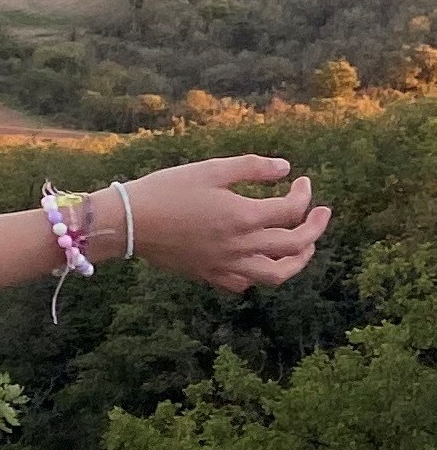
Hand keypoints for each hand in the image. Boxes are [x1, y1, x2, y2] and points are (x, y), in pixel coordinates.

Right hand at [118, 155, 331, 291]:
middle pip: (296, 244)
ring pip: (277, 273)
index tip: (300, 181)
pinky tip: (258, 260)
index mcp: (244, 216)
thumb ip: (251, 167)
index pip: (292, 209)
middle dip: (315, 227)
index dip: (304, 193)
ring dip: (298, 260)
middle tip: (321, 213)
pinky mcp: (209, 274)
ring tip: (304, 246)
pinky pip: (245, 283)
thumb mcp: (210, 169)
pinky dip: (259, 273)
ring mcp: (226, 264)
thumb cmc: (166, 190)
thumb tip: (285, 168)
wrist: (128, 222)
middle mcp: (242, 245)